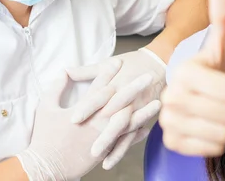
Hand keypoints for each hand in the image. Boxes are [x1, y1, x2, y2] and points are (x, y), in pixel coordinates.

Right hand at [15, 58, 153, 180]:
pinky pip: (123, 141)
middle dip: (134, 86)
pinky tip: (147, 127)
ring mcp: (101, 136)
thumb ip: (56, 88)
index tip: (120, 61)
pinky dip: (135, 135)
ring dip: (143, 111)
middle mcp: (95, 121)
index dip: (109, 72)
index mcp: (82, 109)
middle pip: (118, 100)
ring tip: (157, 101)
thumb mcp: (46, 107)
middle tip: (148, 75)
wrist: (46, 165)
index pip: (99, 86)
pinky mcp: (103, 151)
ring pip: (126, 121)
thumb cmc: (45, 136)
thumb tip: (64, 71)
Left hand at [66, 47, 165, 168]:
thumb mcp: (107, 64)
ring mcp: (136, 109)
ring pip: (124, 130)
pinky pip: (131, 137)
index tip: (73, 119)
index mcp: (117, 83)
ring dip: (111, 144)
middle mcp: (127, 98)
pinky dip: (121, 150)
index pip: (100, 96)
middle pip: (115, 117)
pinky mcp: (142, 119)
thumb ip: (86, 71)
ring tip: (98, 157)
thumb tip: (66, 71)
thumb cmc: (131, 63)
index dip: (88, 107)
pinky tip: (108, 162)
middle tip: (89, 147)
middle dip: (103, 133)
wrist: (159, 63)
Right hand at [159, 0, 224, 156]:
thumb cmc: (218, 73)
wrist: (207, 101)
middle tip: (221, 100)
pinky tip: (207, 127)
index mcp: (184, 71)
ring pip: (221, 133)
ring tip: (216, 112)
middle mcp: (170, 96)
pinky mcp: (172, 142)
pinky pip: (211, 148)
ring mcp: (168, 121)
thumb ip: (222, 16)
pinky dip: (216, 141)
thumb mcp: (224, 46)